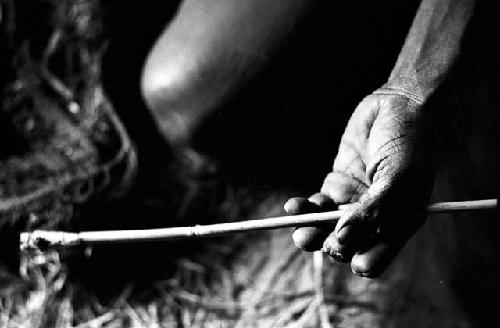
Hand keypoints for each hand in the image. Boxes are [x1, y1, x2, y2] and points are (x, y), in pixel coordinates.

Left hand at [285, 87, 435, 276]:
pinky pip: (318, 204)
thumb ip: (374, 211)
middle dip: (334, 247)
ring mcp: (354, 201)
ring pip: (328, 227)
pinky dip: (305, 209)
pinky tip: (294, 206)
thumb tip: (343, 238)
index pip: (379, 254)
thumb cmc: (407, 141)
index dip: (363, 260)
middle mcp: (376, 216)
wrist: (396, 104)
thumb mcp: (398, 178)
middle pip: (350, 244)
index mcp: (400, 221)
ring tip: (300, 234)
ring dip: (312, 233)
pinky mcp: (337, 184)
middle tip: (324, 242)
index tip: (349, 255)